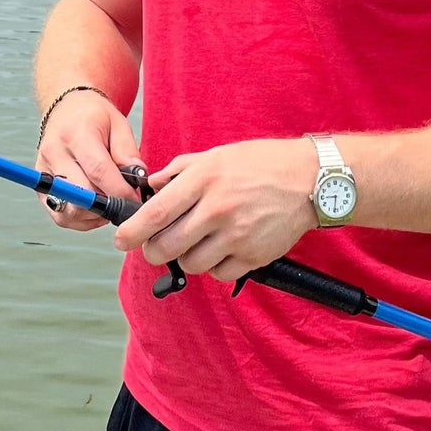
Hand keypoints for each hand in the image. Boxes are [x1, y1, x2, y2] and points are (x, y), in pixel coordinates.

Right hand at [35, 89, 142, 231]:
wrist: (67, 110)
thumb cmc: (94, 117)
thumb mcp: (119, 123)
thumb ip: (128, 152)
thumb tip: (137, 182)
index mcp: (76, 134)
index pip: (97, 171)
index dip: (119, 191)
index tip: (135, 200)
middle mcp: (54, 153)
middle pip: (82, 194)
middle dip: (108, 205)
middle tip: (125, 204)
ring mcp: (44, 172)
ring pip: (70, 211)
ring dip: (94, 215)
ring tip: (109, 203)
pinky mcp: (41, 188)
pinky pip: (61, 216)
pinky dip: (82, 219)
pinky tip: (95, 208)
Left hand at [113, 139, 318, 281]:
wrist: (309, 181)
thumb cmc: (261, 164)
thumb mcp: (217, 155)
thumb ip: (180, 170)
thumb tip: (151, 185)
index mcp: (204, 180)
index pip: (157, 212)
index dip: (133, 230)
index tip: (121, 240)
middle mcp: (217, 209)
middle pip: (168, 246)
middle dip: (153, 251)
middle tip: (154, 247)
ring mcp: (236, 236)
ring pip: (191, 264)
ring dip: (186, 258)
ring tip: (194, 243)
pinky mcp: (253, 256)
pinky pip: (219, 274)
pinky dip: (214, 267)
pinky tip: (221, 249)